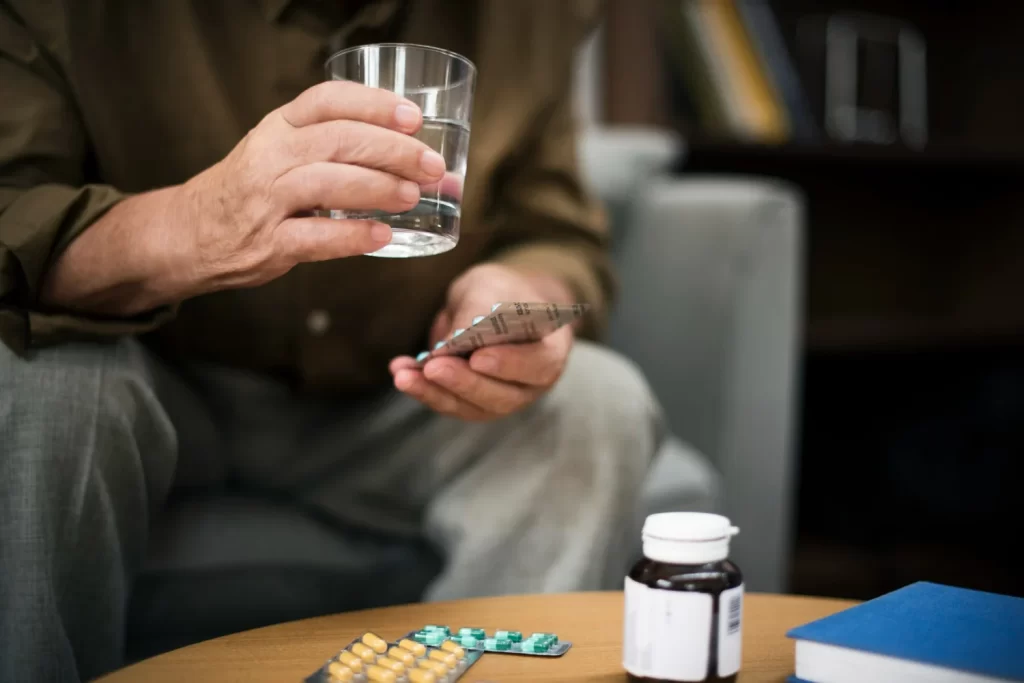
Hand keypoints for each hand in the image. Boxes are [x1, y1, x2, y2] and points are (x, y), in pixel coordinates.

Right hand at [178, 80, 446, 292]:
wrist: (189, 234)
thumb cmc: (251, 192)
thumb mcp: (280, 152)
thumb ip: (334, 149)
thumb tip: (415, 162)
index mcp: (279, 127)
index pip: (328, 100)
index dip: (374, 104)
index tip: (412, 116)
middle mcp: (271, 156)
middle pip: (338, 140)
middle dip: (392, 150)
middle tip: (431, 164)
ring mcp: (266, 200)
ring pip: (328, 183)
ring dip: (378, 188)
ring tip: (413, 195)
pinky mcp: (267, 243)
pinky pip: (315, 237)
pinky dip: (353, 236)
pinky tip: (383, 235)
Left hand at [389, 264, 575, 420]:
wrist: (496, 305)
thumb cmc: (502, 293)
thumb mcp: (491, 286)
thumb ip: (478, 309)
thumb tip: (453, 341)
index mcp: (552, 349)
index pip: (538, 364)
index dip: (509, 364)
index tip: (478, 357)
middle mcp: (531, 383)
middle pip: (502, 395)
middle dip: (464, 382)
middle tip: (433, 367)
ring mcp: (503, 399)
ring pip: (472, 406)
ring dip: (435, 392)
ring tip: (404, 375)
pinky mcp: (474, 404)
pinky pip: (449, 403)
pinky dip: (423, 390)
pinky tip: (400, 372)